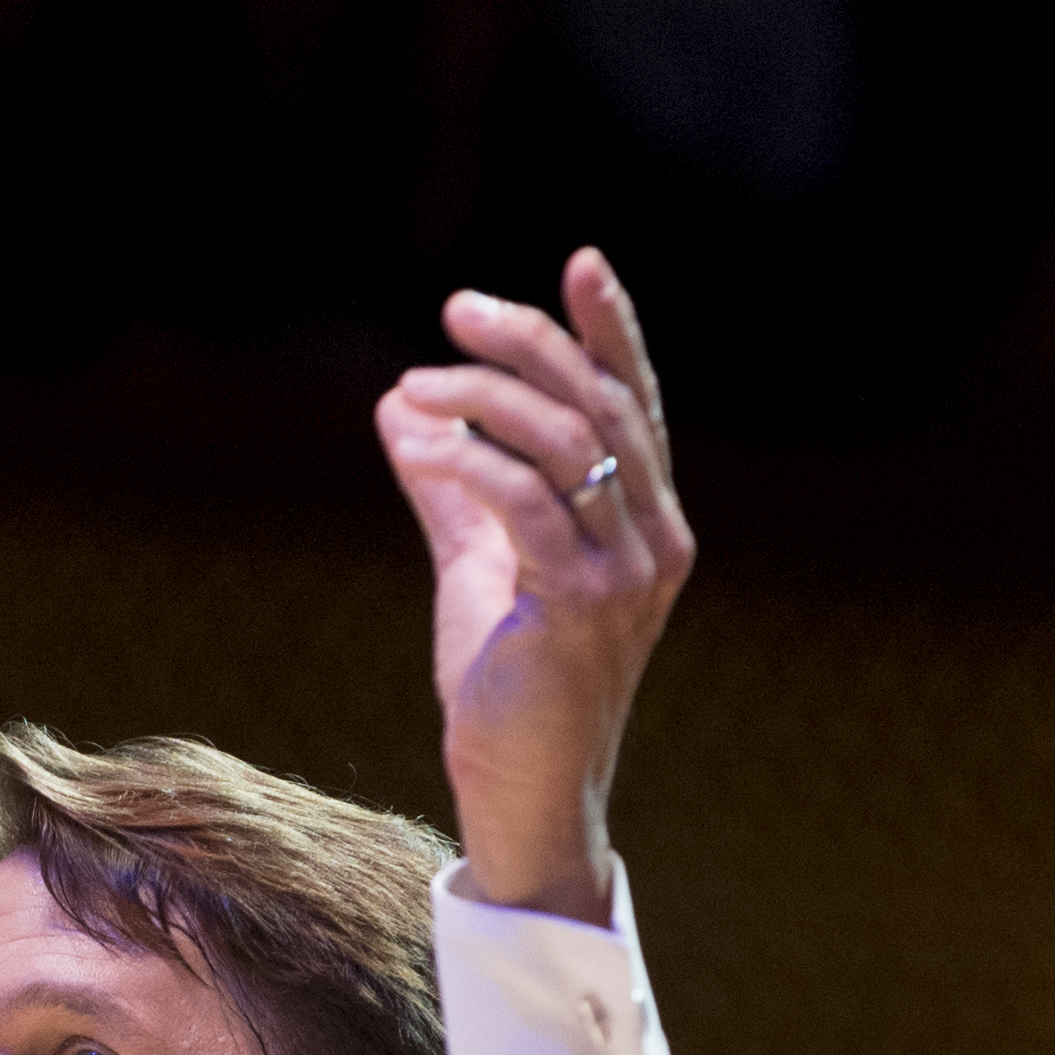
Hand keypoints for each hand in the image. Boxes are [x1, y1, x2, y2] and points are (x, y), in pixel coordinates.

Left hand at [374, 248, 694, 919]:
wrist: (521, 794)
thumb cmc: (507, 689)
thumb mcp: (478, 565)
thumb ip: (451, 487)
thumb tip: (400, 404)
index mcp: (649, 525)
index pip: (636, 404)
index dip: (612, 329)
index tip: (581, 260)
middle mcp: (655, 541)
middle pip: (603, 404)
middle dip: (531, 342)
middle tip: (457, 308)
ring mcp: (626, 575)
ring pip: (567, 441)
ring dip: (484, 396)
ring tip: (417, 383)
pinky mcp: (579, 607)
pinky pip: (524, 504)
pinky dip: (466, 462)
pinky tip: (417, 445)